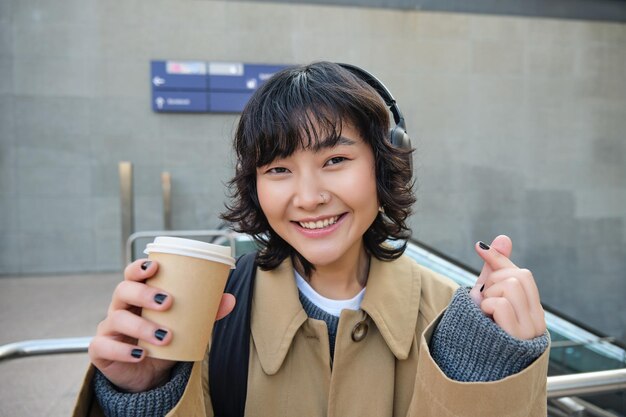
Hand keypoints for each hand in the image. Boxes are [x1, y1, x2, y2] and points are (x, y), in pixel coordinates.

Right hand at [88, 258, 235, 391]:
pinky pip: (104, 346)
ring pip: (116, 319)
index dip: (139, 267)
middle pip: (122, 290)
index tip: (154, 267)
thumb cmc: (164, 341)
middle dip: (143, 293)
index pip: (132, 275)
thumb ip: (205, 312)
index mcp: (138, 296)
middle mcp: (120, 307)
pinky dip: (123, 350)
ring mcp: (108, 328)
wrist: (148, 374)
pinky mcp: (101, 350)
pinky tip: (140, 354)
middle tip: (168, 302)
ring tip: (165, 336)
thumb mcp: (185, 326)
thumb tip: (229, 299)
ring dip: (142, 326)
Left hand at [469, 235, 545, 339]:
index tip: (479, 248)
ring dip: (488, 296)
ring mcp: (528, 331)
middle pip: (518, 275)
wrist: (468, 366)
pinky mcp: (516, 338)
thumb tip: (502, 237)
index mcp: (532, 310)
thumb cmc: (481, 329)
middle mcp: (536, 322)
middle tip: (485, 302)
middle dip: (494, 281)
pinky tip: (485, 321)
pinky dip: (486, 307)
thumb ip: (495, 269)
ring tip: (485, 314)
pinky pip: (500, 304)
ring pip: (509, 286)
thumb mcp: (487, 296)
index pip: (522, 274)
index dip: (499, 260)